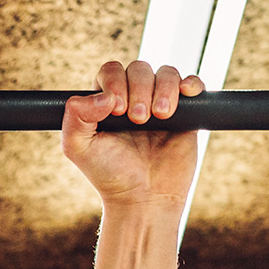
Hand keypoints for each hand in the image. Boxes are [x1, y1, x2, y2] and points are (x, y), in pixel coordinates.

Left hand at [62, 60, 203, 211]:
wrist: (144, 198)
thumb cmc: (109, 175)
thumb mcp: (78, 148)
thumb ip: (75, 117)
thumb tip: (103, 96)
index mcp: (106, 102)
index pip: (111, 71)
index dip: (115, 82)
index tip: (117, 110)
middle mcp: (133, 98)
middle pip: (139, 69)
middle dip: (139, 89)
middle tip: (138, 120)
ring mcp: (159, 104)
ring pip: (166, 73)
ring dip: (164, 89)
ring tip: (160, 116)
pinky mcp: (185, 113)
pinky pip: (192, 84)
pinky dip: (191, 84)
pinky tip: (185, 95)